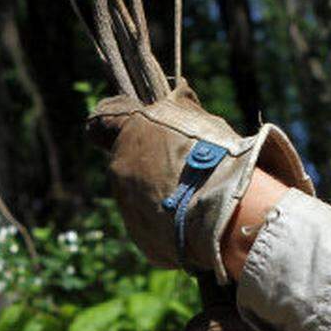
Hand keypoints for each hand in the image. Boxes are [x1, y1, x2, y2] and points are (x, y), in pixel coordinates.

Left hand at [86, 82, 312, 280]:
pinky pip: (154, 227)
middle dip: (150, 165)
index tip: (129, 124)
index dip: (113, 121)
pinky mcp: (143, 239)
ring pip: (140, 197)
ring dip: (162, 195)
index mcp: (130, 133)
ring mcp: (128, 207)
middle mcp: (120, 169)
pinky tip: (197, 221)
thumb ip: (183, 106)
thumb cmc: (217, 158)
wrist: (228, 211)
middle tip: (185, 169)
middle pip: (126, 163)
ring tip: (197, 199)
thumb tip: (180, 90)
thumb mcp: (202, 119)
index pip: (101, 120)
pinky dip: (171, 225)